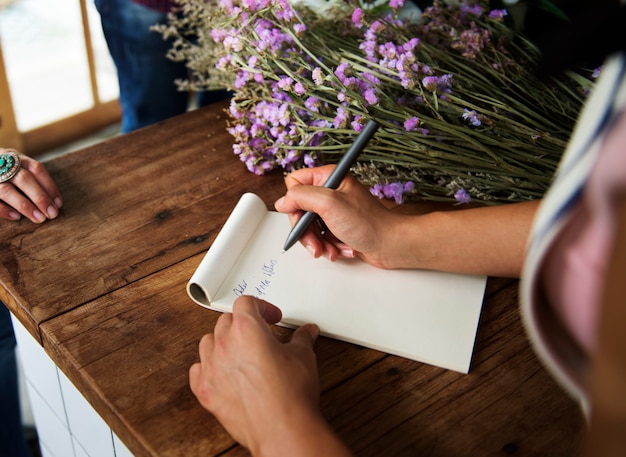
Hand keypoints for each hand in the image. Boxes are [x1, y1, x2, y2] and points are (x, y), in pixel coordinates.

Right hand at [0, 149, 62, 222]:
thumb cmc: (4, 170)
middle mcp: (2, 164)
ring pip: (7, 190)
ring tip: (39, 218)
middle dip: (40, 197)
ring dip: (25, 206)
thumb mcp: (17, 167)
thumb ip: (31, 179)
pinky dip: (4, 209)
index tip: (58, 203)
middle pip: (23, 179)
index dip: (49, 186)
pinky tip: (16, 217)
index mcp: (15, 157)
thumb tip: (53, 202)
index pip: (36, 168)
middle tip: (52, 214)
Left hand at [189, 296, 348, 455]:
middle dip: (243, 323)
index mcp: (247, 329)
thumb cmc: (290, 394)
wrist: (282, 429)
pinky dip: (208, 367)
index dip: (261, 307)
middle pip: (226, 320)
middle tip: (260, 333)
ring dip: (223, 341)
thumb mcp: (303, 356)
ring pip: (208, 342)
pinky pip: (197, 370)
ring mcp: (212, 368)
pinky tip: (222, 370)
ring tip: (240, 350)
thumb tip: (306, 332)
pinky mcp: (206, 391)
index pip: (246, 303)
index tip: (272, 317)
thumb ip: (302, 338)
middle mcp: (225, 345)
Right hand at [274, 165, 404, 267]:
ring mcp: (334, 211)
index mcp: (328, 178)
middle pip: (299, 210)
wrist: (391, 245)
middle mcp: (330, 192)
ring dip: (319, 243)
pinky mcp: (339, 227)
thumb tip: (282, 202)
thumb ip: (301, 197)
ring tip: (332, 250)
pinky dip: (329, 247)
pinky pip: (322, 238)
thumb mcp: (329, 204)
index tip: (303, 218)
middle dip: (307, 231)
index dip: (295, 203)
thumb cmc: (368, 223)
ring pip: (309, 228)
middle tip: (316, 243)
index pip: (294, 184)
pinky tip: (341, 250)